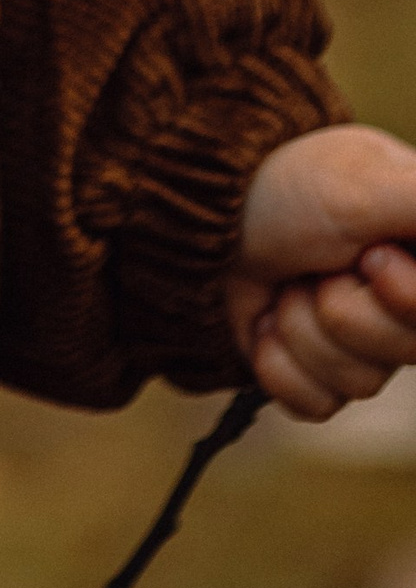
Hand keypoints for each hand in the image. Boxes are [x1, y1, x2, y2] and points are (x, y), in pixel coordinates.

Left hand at [227, 122, 415, 419]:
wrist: (194, 209)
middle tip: (320, 264)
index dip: (402, 300)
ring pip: (356, 385)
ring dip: (303, 329)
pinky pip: (314, 406)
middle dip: (343, 310)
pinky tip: (264, 322)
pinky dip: (277, 364)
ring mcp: (359, 341)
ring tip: (288, 281)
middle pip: (400, 356)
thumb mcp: (374, 182)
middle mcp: (405, 304)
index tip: (370, 259)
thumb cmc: (288, 181)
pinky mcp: (313, 369)